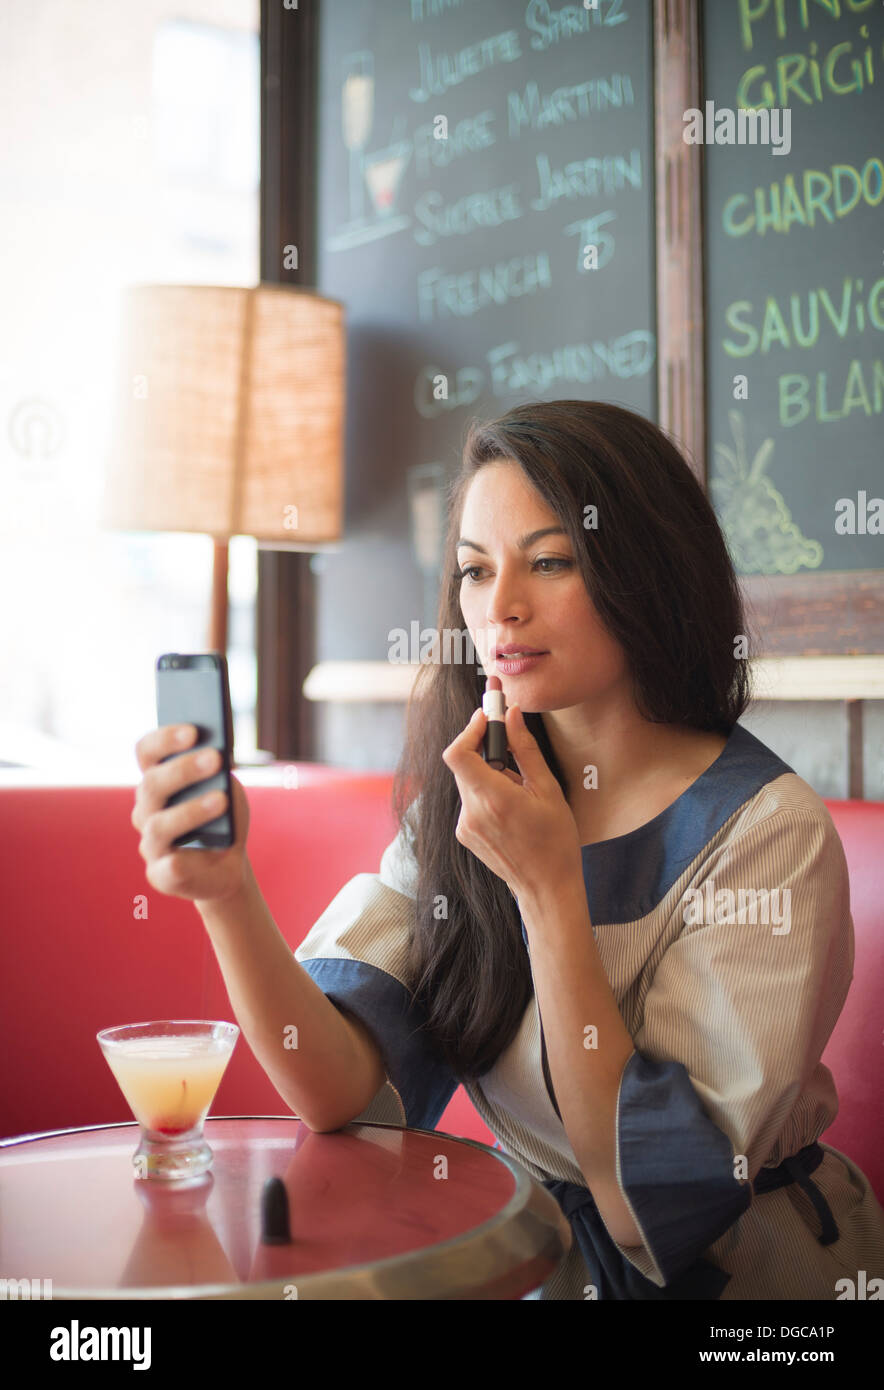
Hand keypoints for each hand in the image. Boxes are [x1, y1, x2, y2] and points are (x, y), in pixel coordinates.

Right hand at [131, 724, 250, 903]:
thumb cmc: (224, 820)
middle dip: (183, 769)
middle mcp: (146, 811)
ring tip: (220, 799)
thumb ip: (220, 774)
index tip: (193, 729)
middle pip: (151, 785)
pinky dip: (185, 857)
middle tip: (214, 757)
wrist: (228, 865)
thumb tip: (216, 756)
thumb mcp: (228, 790)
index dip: (165, 738)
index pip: (146, 752)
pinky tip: (205, 848)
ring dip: (191, 810)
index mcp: (157, 782)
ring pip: (159, 825)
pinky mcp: (162, 876)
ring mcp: (151, 844)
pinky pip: (169, 866)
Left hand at [441, 703, 581, 901]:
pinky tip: (512, 809)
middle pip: (464, 764)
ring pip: (469, 782)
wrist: (546, 887)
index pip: (458, 753)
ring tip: (520, 792)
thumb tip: (512, 716)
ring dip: (489, 774)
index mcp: (493, 799)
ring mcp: (465, 826)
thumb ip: (526, 750)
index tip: (486, 718)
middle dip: (485, 750)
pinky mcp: (465, 834)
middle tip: (510, 744)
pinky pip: (471, 801)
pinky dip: (487, 793)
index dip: (469, 730)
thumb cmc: (555, 841)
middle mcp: (472, 813)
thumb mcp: (548, 791)